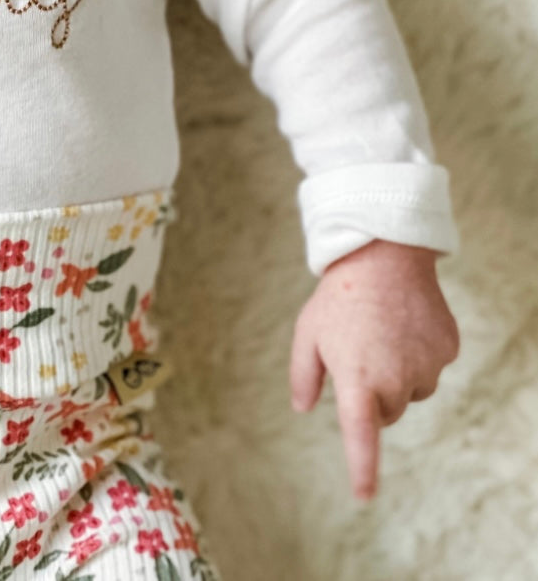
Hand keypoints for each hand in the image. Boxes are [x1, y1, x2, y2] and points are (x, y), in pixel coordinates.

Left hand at [288, 239, 459, 501]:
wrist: (383, 253)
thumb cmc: (338, 297)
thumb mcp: (308, 333)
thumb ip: (302, 375)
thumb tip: (303, 408)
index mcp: (357, 380)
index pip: (361, 438)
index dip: (363, 469)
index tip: (364, 495)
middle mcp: (395, 380)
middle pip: (386, 412)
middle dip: (373, 393)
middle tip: (359, 352)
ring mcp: (426, 366)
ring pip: (412, 391)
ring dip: (398, 374)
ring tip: (382, 331)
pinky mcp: (447, 351)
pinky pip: (432, 366)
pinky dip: (420, 352)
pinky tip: (405, 321)